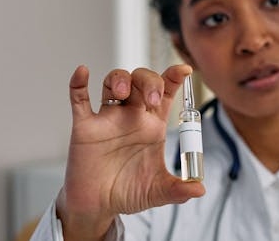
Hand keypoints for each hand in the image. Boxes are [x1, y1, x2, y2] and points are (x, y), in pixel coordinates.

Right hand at [56, 65, 205, 239]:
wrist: (98, 207)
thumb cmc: (128, 193)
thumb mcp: (158, 191)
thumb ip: (178, 190)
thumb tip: (200, 190)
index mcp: (153, 125)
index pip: (166, 92)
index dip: (174, 77)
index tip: (184, 70)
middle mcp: (131, 116)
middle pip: (142, 81)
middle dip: (149, 82)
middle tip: (152, 98)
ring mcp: (107, 118)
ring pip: (114, 82)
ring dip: (119, 79)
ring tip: (122, 93)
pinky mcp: (85, 127)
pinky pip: (79, 99)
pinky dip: (78, 84)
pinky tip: (82, 72)